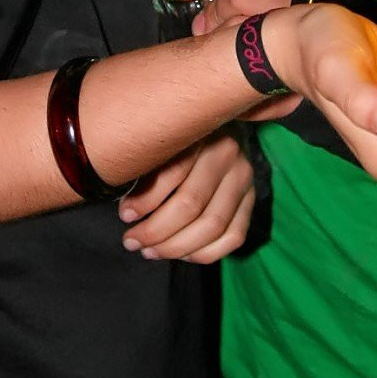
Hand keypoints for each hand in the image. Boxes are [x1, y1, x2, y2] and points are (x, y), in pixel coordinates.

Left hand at [117, 130, 254, 262]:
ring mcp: (244, 177)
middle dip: (157, 231)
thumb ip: (146, 167)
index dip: (145, 202)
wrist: (213, 123)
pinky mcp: (252, 198)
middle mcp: (228, 153)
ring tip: (150, 251)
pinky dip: (205, 252)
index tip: (125, 216)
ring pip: (213, 225)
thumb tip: (127, 210)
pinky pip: (234, 236)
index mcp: (200, 132)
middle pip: (192, 204)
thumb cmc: (174, 138)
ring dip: (177, 247)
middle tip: (132, 242)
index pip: (173, 174)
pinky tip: (181, 254)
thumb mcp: (159, 141)